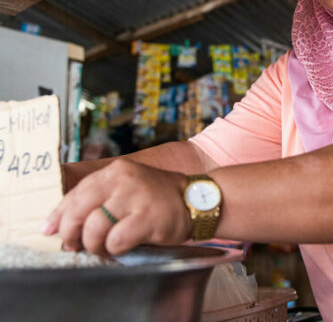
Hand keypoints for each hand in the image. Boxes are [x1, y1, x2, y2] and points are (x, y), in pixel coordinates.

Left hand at [43, 158, 190, 255]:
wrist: (196, 199)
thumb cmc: (156, 197)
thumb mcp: (127, 186)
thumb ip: (99, 198)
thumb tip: (63, 224)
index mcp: (116, 170)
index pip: (76, 193)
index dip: (59, 214)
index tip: (50, 230)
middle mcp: (124, 180)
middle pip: (80, 210)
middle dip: (72, 233)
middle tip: (76, 245)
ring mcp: (136, 198)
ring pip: (95, 228)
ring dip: (94, 245)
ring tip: (103, 247)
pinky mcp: (148, 218)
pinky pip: (116, 241)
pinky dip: (114, 249)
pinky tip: (121, 247)